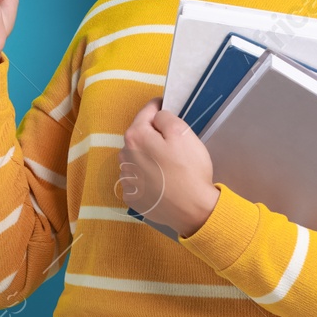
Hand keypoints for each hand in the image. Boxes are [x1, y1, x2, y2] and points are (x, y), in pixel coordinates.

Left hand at [117, 100, 220, 237]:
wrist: (192, 210)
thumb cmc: (189, 170)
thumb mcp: (182, 133)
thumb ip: (165, 117)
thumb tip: (156, 116)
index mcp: (135, 137)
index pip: (145, 113)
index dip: (158, 107)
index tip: (166, 106)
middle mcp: (124, 156)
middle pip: (139, 136)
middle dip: (153, 134)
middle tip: (173, 142)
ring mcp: (126, 178)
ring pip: (137, 157)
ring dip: (148, 156)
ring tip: (168, 165)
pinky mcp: (132, 196)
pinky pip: (138, 178)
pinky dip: (147, 176)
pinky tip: (163, 181)